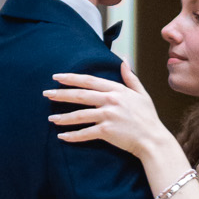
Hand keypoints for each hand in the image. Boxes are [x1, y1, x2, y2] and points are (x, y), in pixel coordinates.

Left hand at [46, 62, 167, 159]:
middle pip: (80, 95)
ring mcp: (107, 116)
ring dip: (63, 117)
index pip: (89, 81)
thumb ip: (130, 77)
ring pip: (79, 115)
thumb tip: (124, 59)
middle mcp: (110, 101)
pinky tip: (62, 137)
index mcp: (116, 90)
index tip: (57, 77)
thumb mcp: (141, 93)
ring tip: (51, 118)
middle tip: (46, 94)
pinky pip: (85, 133)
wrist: (153, 139)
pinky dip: (72, 136)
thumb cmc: (148, 117)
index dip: (71, 78)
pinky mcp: (106, 132)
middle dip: (60, 94)